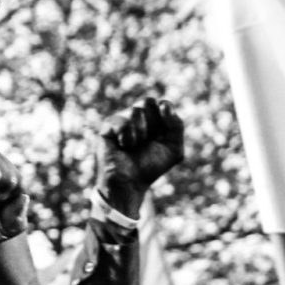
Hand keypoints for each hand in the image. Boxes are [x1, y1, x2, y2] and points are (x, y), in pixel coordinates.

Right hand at [97, 97, 184, 213]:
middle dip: (152, 123)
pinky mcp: (107, 128)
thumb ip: (177, 125)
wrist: (131, 184)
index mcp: (153, 119)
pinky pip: (121, 121)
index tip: (164, 133)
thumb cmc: (151, 167)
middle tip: (147, 140)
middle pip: (147, 101)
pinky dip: (127, 137)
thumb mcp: (174, 148)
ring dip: (141, 133)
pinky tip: (123, 146)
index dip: (165, 115)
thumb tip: (163, 105)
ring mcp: (121, 120)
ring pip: (135, 110)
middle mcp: (136, 117)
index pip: (162, 104)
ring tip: (134, 147)